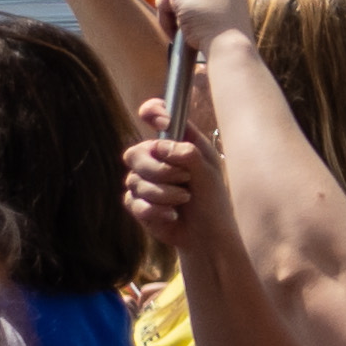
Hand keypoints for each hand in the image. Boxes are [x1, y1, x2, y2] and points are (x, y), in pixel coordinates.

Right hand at [121, 111, 226, 252]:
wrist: (206, 234)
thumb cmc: (211, 199)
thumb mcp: (208, 173)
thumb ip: (187, 154)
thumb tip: (161, 146)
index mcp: (177, 144)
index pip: (159, 118)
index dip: (153, 112)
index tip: (153, 116)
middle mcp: (157, 159)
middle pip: (135, 153)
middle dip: (159, 170)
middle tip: (184, 178)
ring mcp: (144, 181)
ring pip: (135, 180)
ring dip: (164, 193)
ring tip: (184, 199)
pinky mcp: (137, 203)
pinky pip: (133, 201)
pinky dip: (155, 210)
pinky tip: (171, 215)